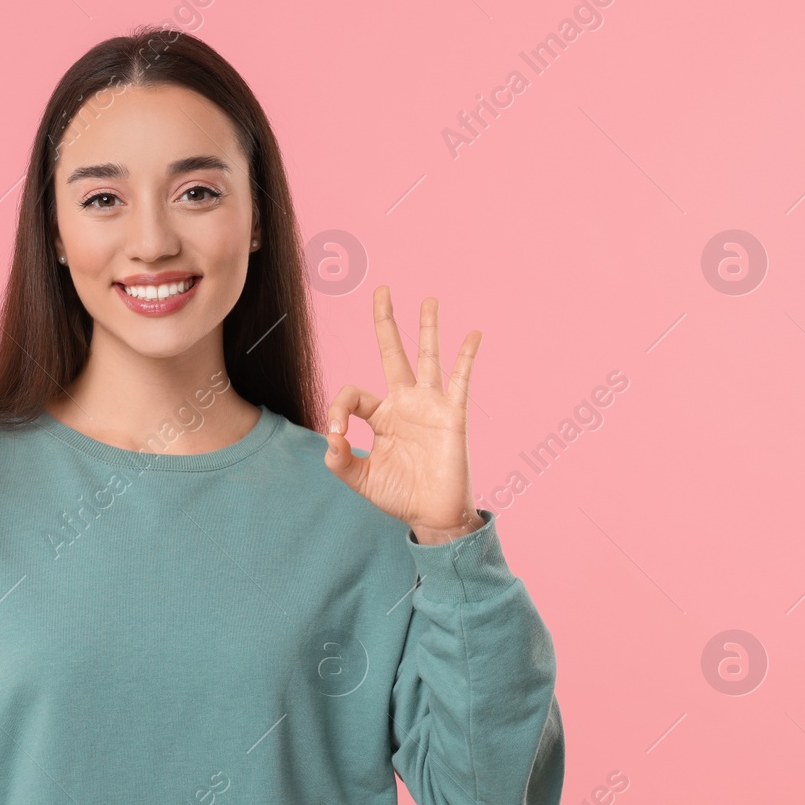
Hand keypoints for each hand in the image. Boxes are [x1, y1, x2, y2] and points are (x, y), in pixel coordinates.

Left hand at [324, 287, 483, 544]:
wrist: (433, 515)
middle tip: (381, 290)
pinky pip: (460, 380)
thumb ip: (340, 462)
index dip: (336, 409)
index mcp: (380, 416)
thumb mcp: (361, 480)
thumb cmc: (399, 496)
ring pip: (427, 357)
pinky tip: (472, 334)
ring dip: (427, 328)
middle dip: (386, 321)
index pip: (352, 393)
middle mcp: (404, 403)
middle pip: (393, 353)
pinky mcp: (452, 415)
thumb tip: (332, 439)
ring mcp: (429, 406)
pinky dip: (466, 356)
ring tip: (428, 299)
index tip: (336, 435)